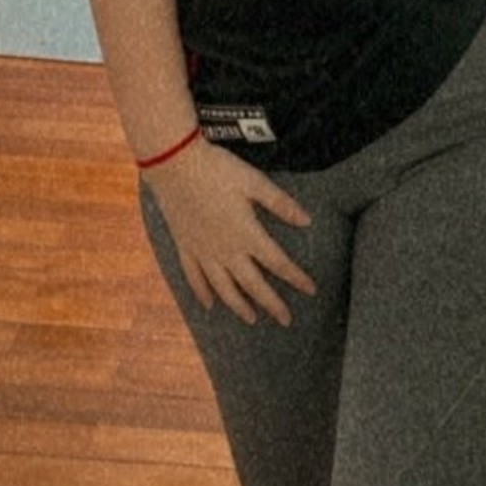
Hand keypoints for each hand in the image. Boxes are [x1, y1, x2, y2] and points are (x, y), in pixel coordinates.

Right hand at [144, 135, 314, 324]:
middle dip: (271, 303)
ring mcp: (203, 252)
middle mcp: (226, 250)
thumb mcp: (254, 182)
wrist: (175, 164)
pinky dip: (202, 293)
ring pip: (224, 288)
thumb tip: (307, 221)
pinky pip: (194, 278)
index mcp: (247, 234)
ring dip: (239, 305)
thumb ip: (280, 204)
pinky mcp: (185, 247)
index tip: (311, 290)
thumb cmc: (218, 170)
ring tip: (251, 318)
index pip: (278, 263)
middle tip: (285, 320)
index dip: (296, 278)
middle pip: (253, 284)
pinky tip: (208, 305)